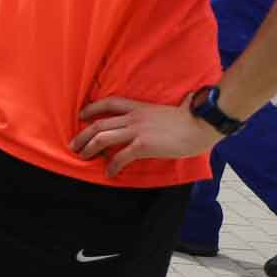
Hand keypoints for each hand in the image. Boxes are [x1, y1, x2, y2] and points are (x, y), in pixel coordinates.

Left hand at [71, 95, 219, 175]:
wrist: (202, 124)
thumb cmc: (191, 119)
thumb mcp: (168, 111)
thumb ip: (158, 113)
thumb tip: (168, 112)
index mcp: (139, 107)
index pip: (109, 103)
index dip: (92, 108)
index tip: (81, 115)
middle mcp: (134, 117)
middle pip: (99, 124)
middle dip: (82, 135)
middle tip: (74, 145)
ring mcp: (137, 130)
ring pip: (102, 138)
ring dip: (89, 148)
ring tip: (83, 158)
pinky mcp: (143, 145)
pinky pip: (120, 157)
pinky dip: (112, 166)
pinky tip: (110, 172)